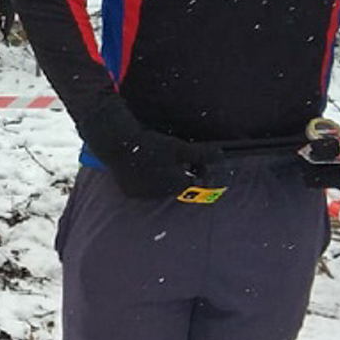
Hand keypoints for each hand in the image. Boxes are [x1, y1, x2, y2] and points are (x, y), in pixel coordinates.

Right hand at [85, 93, 215, 200]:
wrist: (118, 144)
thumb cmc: (150, 144)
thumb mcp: (178, 147)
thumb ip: (200, 154)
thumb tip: (222, 156)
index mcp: (174, 184)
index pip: (192, 182)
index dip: (195, 169)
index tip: (194, 159)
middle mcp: (160, 195)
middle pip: (175, 185)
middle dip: (179, 173)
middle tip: (174, 157)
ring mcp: (143, 195)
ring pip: (159, 188)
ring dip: (162, 177)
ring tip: (158, 160)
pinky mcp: (130, 192)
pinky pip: (143, 188)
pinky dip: (146, 179)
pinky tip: (144, 166)